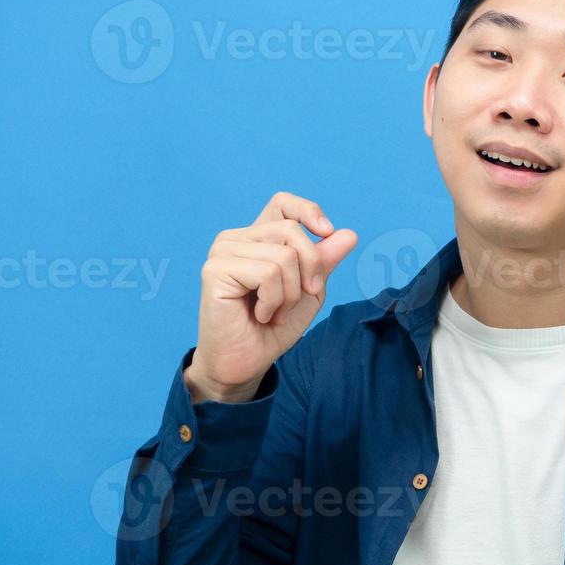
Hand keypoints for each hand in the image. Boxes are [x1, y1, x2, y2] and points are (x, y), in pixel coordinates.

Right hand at [187, 191, 357, 402]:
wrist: (248, 361)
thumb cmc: (274, 327)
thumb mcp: (310, 290)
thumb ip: (325, 260)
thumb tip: (348, 233)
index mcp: (259, 238)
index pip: (283, 203)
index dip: (309, 211)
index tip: (326, 232)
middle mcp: (237, 239)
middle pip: (293, 231)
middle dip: (311, 269)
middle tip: (300, 299)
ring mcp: (223, 252)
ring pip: (284, 255)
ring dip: (290, 294)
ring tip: (274, 311)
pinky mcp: (215, 270)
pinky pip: (268, 273)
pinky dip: (274, 300)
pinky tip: (259, 314)